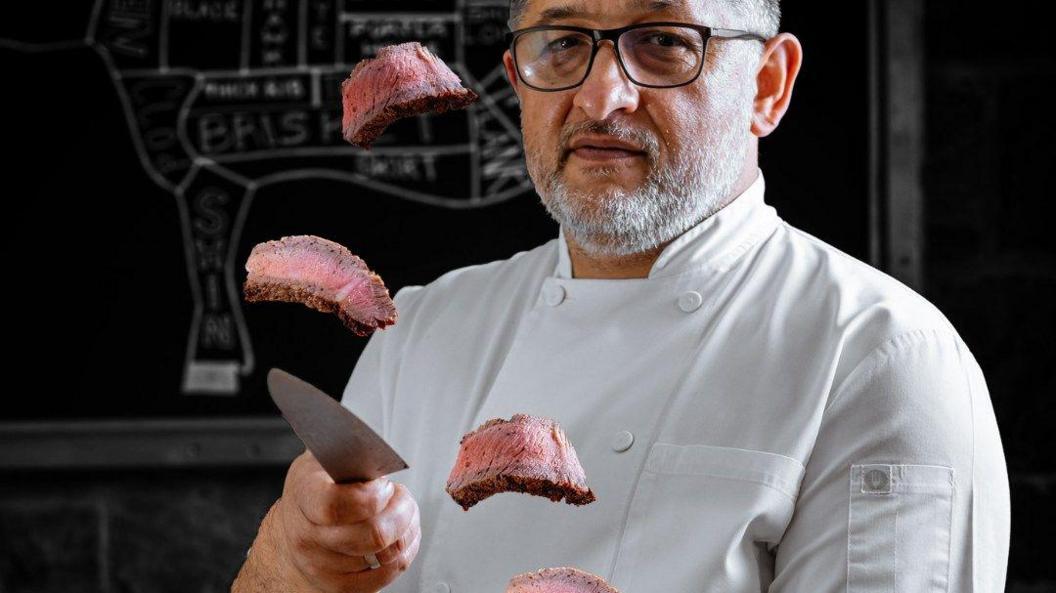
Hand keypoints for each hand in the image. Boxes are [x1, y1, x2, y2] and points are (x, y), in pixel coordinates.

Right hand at [271, 450, 420, 592]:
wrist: (295, 526)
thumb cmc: (319, 486)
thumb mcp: (326, 458)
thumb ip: (350, 453)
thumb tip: (378, 452)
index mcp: (303, 495)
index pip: (334, 505)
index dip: (371, 496)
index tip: (384, 485)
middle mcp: (306, 535)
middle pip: (372, 535)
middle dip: (402, 512)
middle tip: (401, 497)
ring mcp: (320, 564)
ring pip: (387, 555)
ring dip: (406, 530)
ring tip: (401, 513)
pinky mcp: (337, 586)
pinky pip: (386, 576)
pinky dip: (404, 554)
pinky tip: (400, 536)